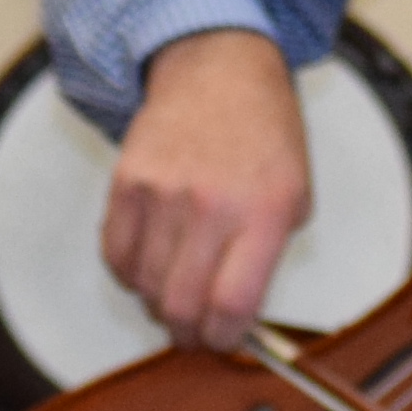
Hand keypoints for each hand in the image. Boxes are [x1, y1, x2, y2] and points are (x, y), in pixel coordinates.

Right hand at [101, 30, 315, 351]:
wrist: (219, 69)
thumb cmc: (263, 135)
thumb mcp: (295, 194)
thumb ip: (268, 257)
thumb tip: (237, 318)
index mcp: (264, 211)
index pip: (232, 304)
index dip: (224, 339)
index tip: (223, 341)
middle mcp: (212, 204)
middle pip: (182, 305)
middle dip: (187, 335)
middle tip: (192, 333)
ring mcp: (164, 192)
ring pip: (146, 286)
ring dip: (158, 304)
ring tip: (172, 293)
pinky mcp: (126, 181)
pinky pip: (116, 254)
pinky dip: (129, 274)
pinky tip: (148, 266)